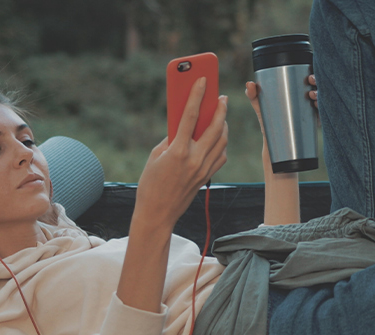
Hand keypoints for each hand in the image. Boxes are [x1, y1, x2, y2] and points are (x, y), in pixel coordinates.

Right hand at [136, 77, 228, 227]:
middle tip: (222, 97)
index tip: (203, 80)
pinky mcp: (206, 177)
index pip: (191, 116)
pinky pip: (221, 156)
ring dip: (224, 125)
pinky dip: (222, 143)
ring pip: (222, 141)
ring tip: (221, 115)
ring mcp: (203, 169)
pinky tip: (218, 137)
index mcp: (178, 151)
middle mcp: (194, 159)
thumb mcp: (155, 156)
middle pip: (215, 127)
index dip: (198, 95)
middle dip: (221, 109)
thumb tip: (184, 124)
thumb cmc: (150, 184)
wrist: (157, 213)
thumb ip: (170, 138)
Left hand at [245, 74, 316, 170]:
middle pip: (317, 86)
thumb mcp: (259, 105)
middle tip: (310, 81)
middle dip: (317, 81)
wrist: (273, 142)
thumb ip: (252, 94)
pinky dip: (322, 110)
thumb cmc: (267, 118)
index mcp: (296, 90)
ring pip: (322, 99)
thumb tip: (249, 84)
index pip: (308, 77)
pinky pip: (322, 115)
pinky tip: (317, 108)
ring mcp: (311, 110)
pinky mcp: (314, 122)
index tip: (308, 75)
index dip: (312, 73)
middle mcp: (306, 98)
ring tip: (312, 95)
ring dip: (320, 94)